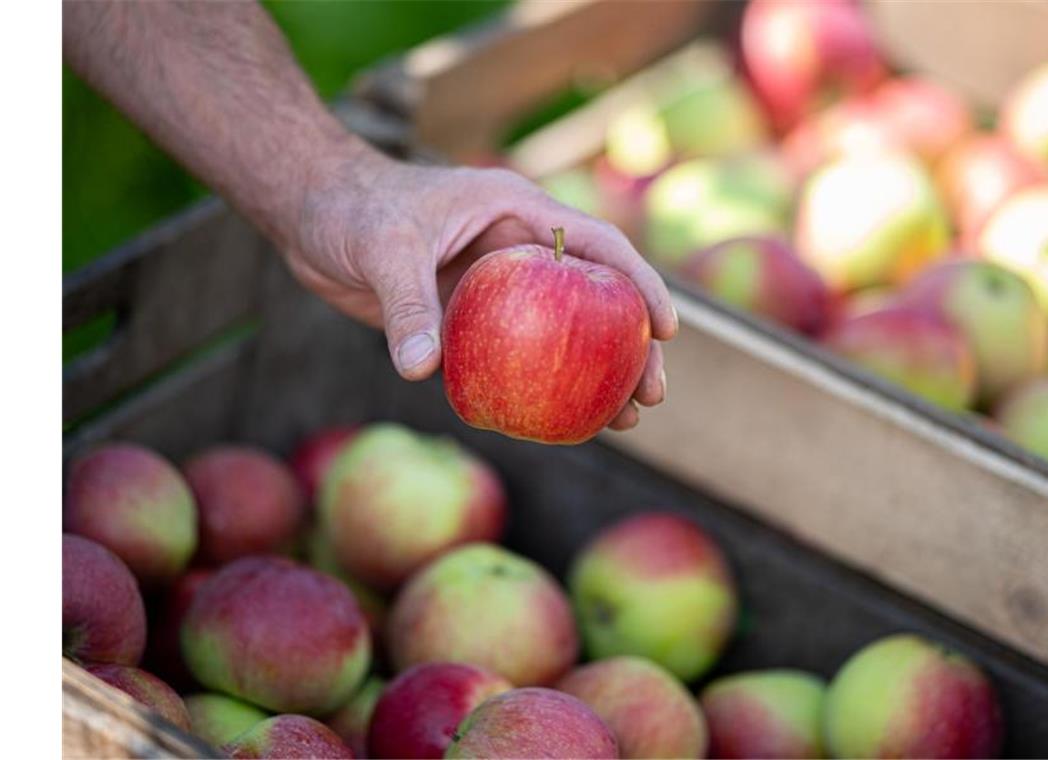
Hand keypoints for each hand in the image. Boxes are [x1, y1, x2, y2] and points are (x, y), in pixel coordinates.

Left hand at [280, 141, 677, 430]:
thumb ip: (408, 304)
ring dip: (593, 375)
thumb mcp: (383, 248)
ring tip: (625, 423)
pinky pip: (515, 357)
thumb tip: (423, 369)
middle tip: (652, 397)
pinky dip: (538, 387)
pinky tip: (559, 424)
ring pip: (563, 334)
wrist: (313, 213)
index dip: (638, 283)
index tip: (668, 328)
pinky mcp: (469, 319)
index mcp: (515, 213)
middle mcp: (517, 249)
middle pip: (593, 299)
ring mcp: (498, 288)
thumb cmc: (352, 208)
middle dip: (631, 347)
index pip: (595, 244)